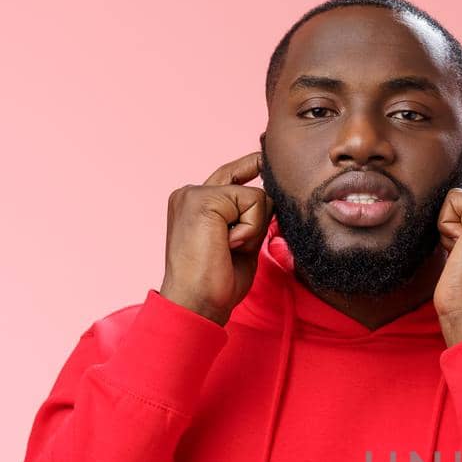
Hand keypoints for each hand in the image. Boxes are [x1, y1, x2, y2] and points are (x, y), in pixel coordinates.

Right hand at [158, 152, 272, 325]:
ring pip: (256, 195)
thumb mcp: (239, 243)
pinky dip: (250, 229)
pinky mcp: (203, 199)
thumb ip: (250, 219)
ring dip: (253, 228)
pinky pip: (253, 202)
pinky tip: (228, 245)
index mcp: (192, 203)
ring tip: (228, 248)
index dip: (249, 167)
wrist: (196, 302)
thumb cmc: (216, 283)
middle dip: (256, 220)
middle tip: (231, 248)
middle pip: (248, 185)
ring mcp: (194, 194)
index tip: (263, 158)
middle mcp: (189, 193)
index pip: (229, 177)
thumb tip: (272, 200)